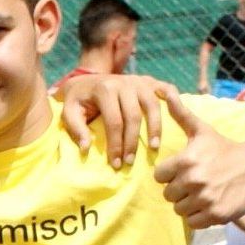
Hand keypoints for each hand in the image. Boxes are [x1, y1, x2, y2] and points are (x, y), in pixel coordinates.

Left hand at [51, 72, 170, 168]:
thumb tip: (86, 148)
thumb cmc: (78, 101)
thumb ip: (76, 128)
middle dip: (132, 142)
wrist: (86, 80)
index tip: (116, 164)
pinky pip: (166, 89)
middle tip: (130, 162)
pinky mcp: (149, 81)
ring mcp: (139, 80)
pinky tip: (175, 118)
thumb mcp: (69, 112)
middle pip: (134, 116)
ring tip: (154, 148)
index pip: (114, 122)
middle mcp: (124, 82)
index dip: (116, 145)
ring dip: (155, 128)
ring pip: (152, 106)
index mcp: (105, 89)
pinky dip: (174, 101)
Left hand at [152, 92, 244, 228]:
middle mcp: (194, 180)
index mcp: (186, 160)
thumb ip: (179, 113)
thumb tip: (162, 88)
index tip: (184, 170)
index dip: (170, 174)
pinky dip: (200, 216)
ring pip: (180, 209)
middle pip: (169, 194)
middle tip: (197, 181)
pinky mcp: (215, 215)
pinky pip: (193, 222)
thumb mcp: (202, 130)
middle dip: (180, 189)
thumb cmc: (225, 148)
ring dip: (189, 204)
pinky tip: (211, 203)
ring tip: (204, 192)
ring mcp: (205, 199)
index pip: (160, 176)